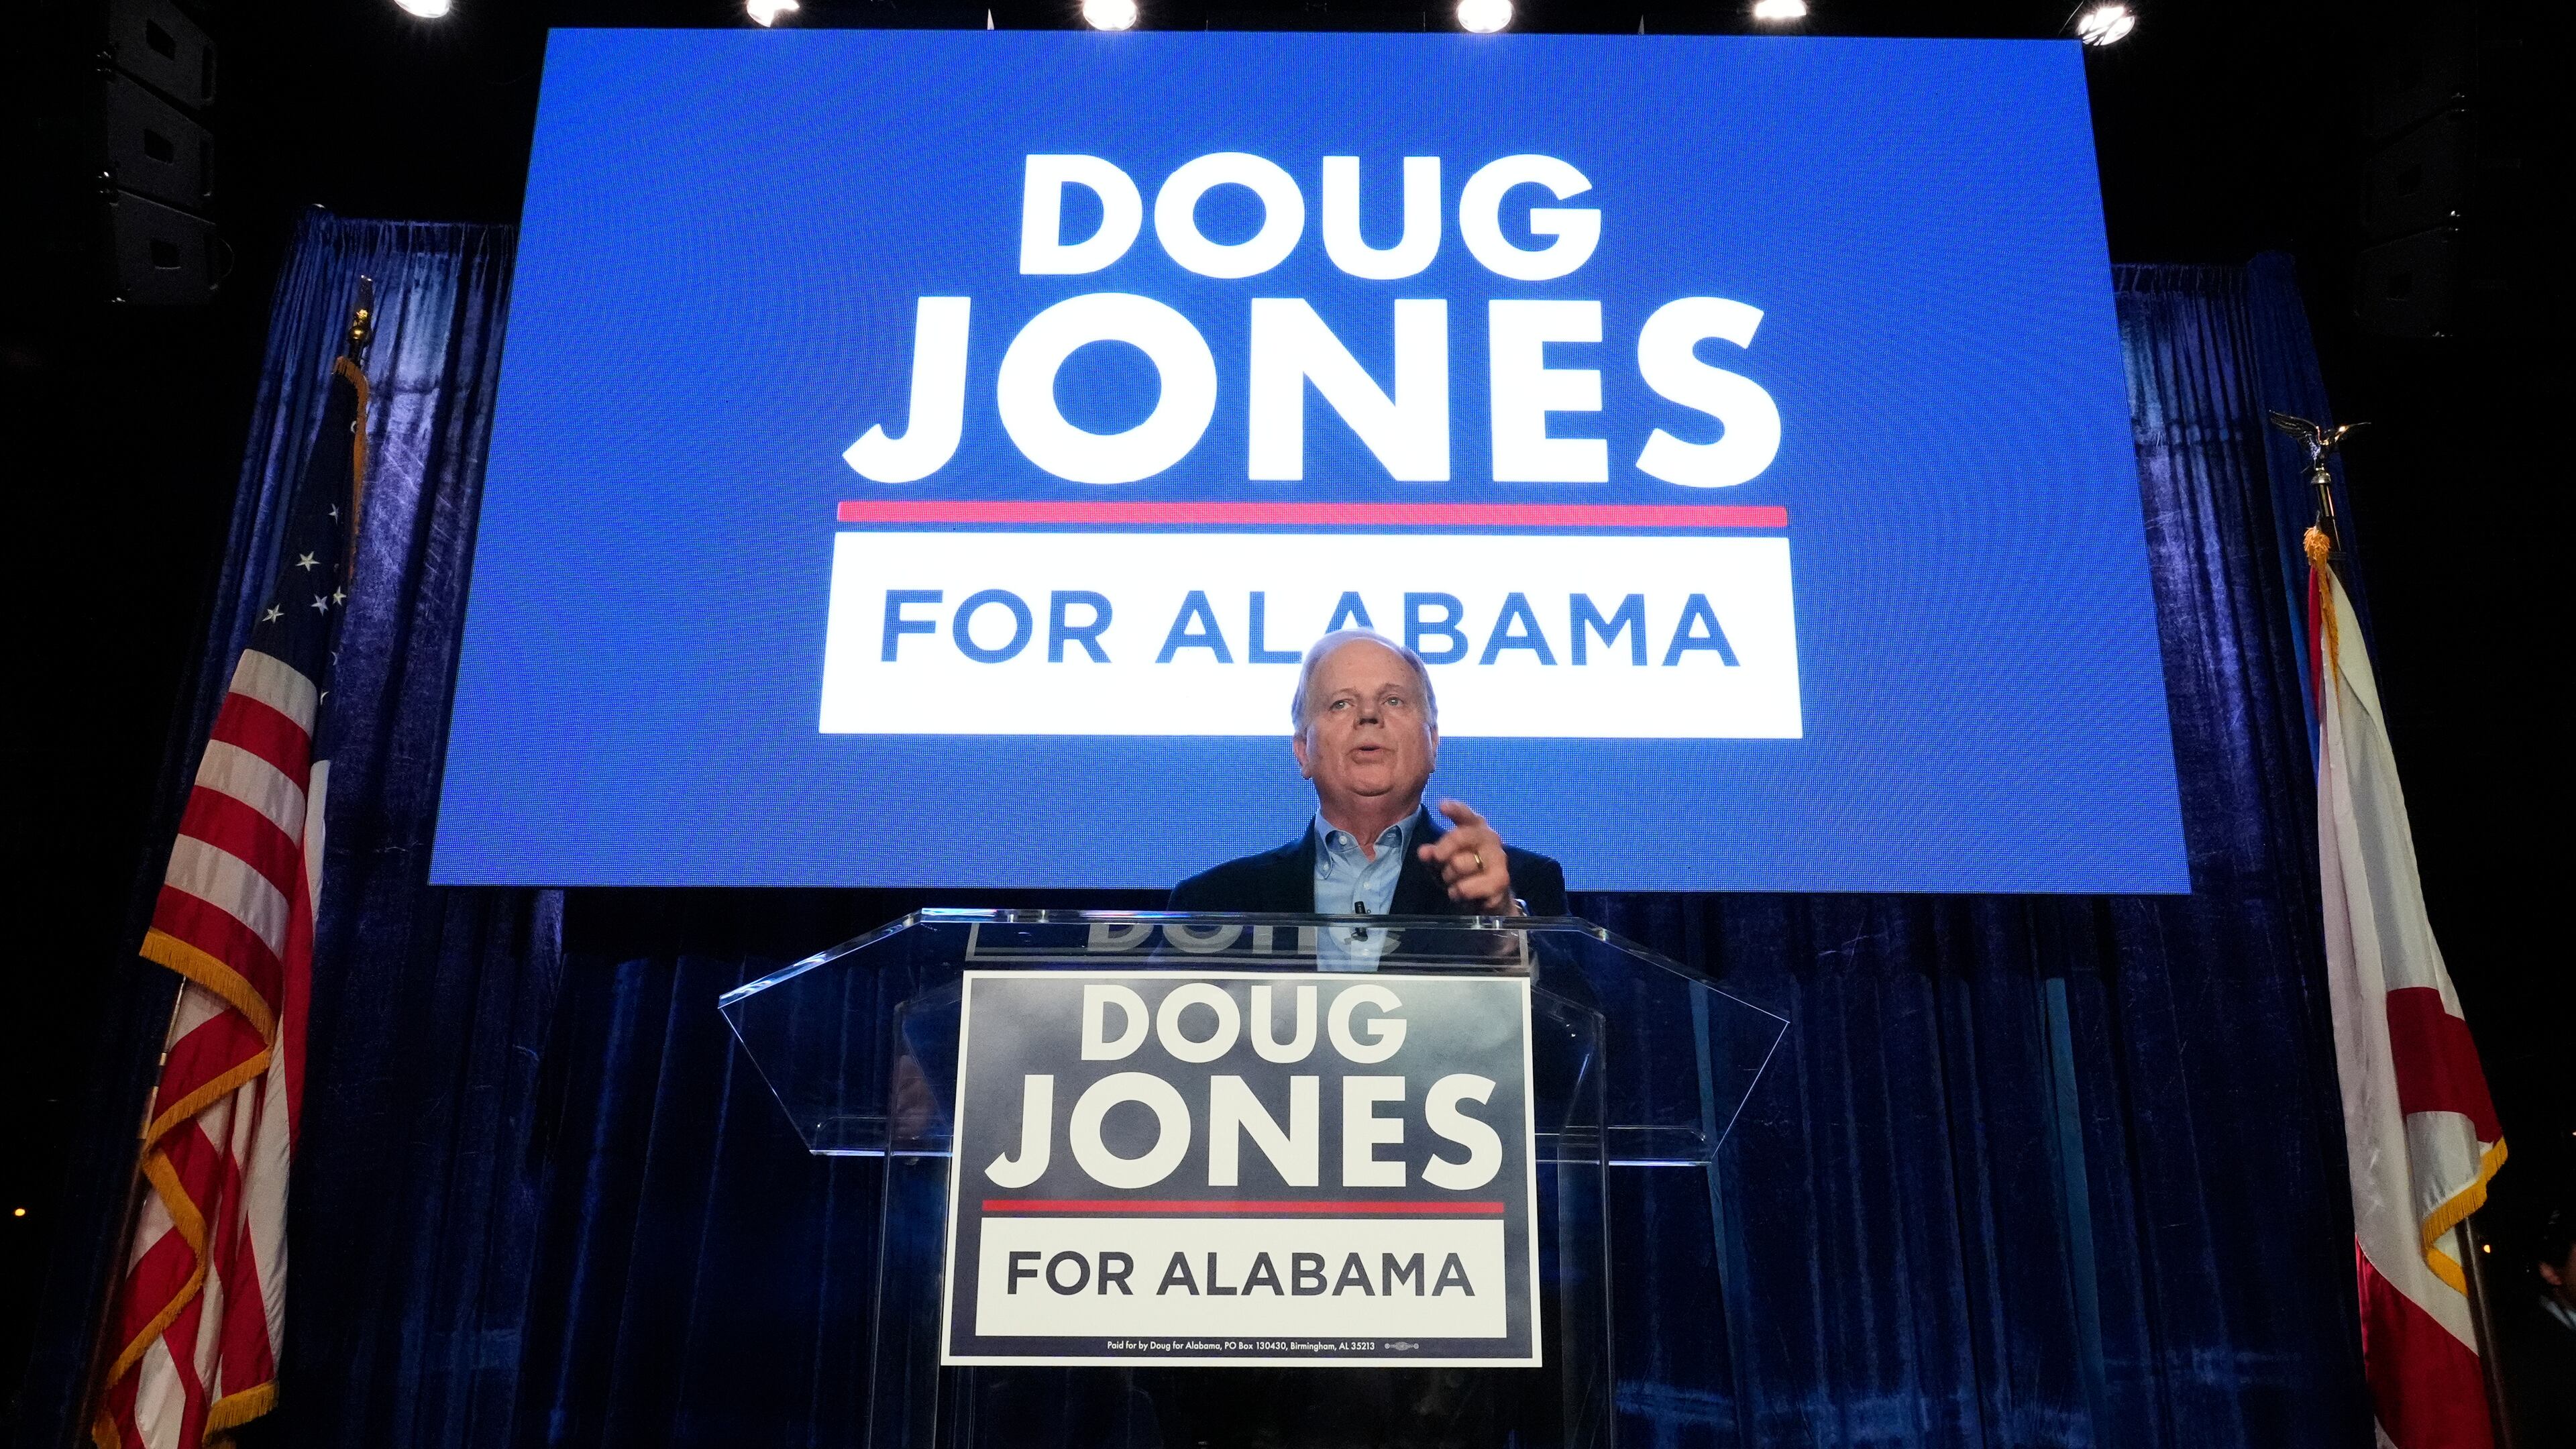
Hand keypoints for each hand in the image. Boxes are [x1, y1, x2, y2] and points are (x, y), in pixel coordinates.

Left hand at [1416, 799, 1518, 914]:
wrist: (1488, 897)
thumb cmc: (1464, 871)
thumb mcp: (1445, 860)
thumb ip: (1433, 853)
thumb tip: (1424, 852)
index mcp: (1476, 827)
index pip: (1465, 814)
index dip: (1454, 809)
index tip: (1441, 806)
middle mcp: (1490, 838)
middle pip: (1459, 836)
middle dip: (1442, 851)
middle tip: (1439, 862)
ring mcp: (1498, 858)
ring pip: (1460, 864)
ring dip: (1450, 877)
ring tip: (1454, 883)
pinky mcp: (1501, 880)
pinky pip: (1468, 886)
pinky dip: (1459, 891)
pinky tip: (1460, 893)